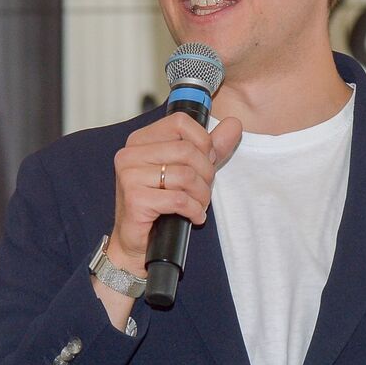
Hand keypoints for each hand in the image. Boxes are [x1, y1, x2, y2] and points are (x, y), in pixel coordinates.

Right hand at [107, 112, 242, 275]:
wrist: (136, 242)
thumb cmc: (160, 205)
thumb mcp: (189, 169)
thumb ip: (211, 147)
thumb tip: (235, 124)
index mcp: (140, 140)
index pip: (180, 122)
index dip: (202, 142)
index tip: (206, 161)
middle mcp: (130, 154)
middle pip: (187, 150)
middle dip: (206, 173)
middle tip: (205, 190)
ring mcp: (130, 176)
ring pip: (185, 175)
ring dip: (201, 195)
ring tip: (199, 204)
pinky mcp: (135, 199)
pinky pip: (179, 199)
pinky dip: (194, 210)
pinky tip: (194, 216)